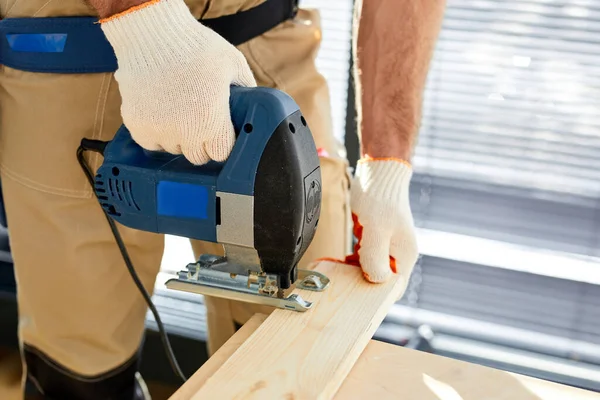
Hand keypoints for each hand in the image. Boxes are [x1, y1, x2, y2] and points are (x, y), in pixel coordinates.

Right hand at [100, 0, 255, 164]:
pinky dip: (155, 133)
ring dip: (178, 138)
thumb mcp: (234, 64)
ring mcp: (158, 131)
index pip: (221, 154)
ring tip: (179, 111)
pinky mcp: (137, 125)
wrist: (153, 34)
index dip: (222, 143)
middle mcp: (184, 133)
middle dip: (201, 142)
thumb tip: (254, 105)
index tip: (221, 134)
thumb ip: (247, 91)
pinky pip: (150, 143)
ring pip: (173, 150)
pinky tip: (161, 113)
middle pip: (197, 157)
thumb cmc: (196, 47)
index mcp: (211, 122)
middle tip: (200, 120)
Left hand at [344, 157, 418, 282]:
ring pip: (371, 269)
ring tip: (338, 267)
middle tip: (341, 279)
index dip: (375, 295)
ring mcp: (388, 246)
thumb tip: (377, 280)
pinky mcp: (377, 239)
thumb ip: (376, 256)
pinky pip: (365, 257)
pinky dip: (353, 260)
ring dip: (355, 271)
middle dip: (361, 282)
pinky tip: (341, 258)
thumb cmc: (380, 198)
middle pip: (381, 280)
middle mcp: (398, 253)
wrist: (378, 174)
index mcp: (404, 255)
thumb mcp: (376, 229)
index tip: (354, 294)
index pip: (394, 287)